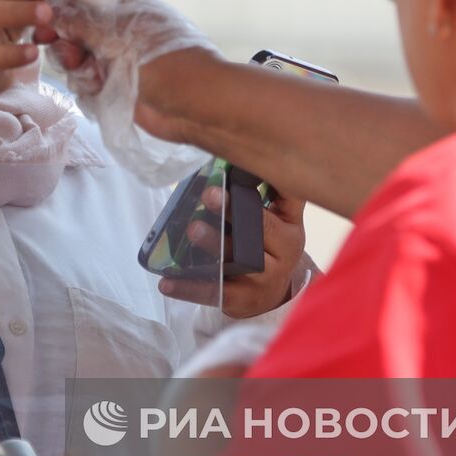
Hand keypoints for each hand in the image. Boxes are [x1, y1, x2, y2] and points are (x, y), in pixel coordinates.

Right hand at [41, 0, 221, 143]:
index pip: (85, 2)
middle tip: (64, 51)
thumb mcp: (118, 38)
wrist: (194, 106)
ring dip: (76, 66)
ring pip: (78, 59)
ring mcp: (117, 60)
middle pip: (76, 32)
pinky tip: (95, 88)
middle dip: (66, 42)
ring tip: (88, 74)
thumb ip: (82, 24)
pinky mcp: (115, 86)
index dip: (63, 10)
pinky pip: (86, 81)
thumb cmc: (164, 61)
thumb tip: (52, 11)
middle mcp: (120, 32)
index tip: (46, 19)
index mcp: (126, 8)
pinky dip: (86, 85)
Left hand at [159, 185, 306, 318]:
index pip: (281, 204)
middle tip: (209, 195)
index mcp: (289, 229)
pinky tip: (166, 282)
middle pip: (256, 232)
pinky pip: (214, 293)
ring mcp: (263, 281)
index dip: (262, 186)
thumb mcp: (281, 219)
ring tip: (192, 230)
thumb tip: (245, 153)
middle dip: (231, 213)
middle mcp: (282, 255)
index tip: (236, 172)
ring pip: (236, 262)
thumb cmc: (270, 246)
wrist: (274, 294)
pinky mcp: (242, 301)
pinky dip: (188, 288)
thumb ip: (273, 191)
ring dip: (213, 245)